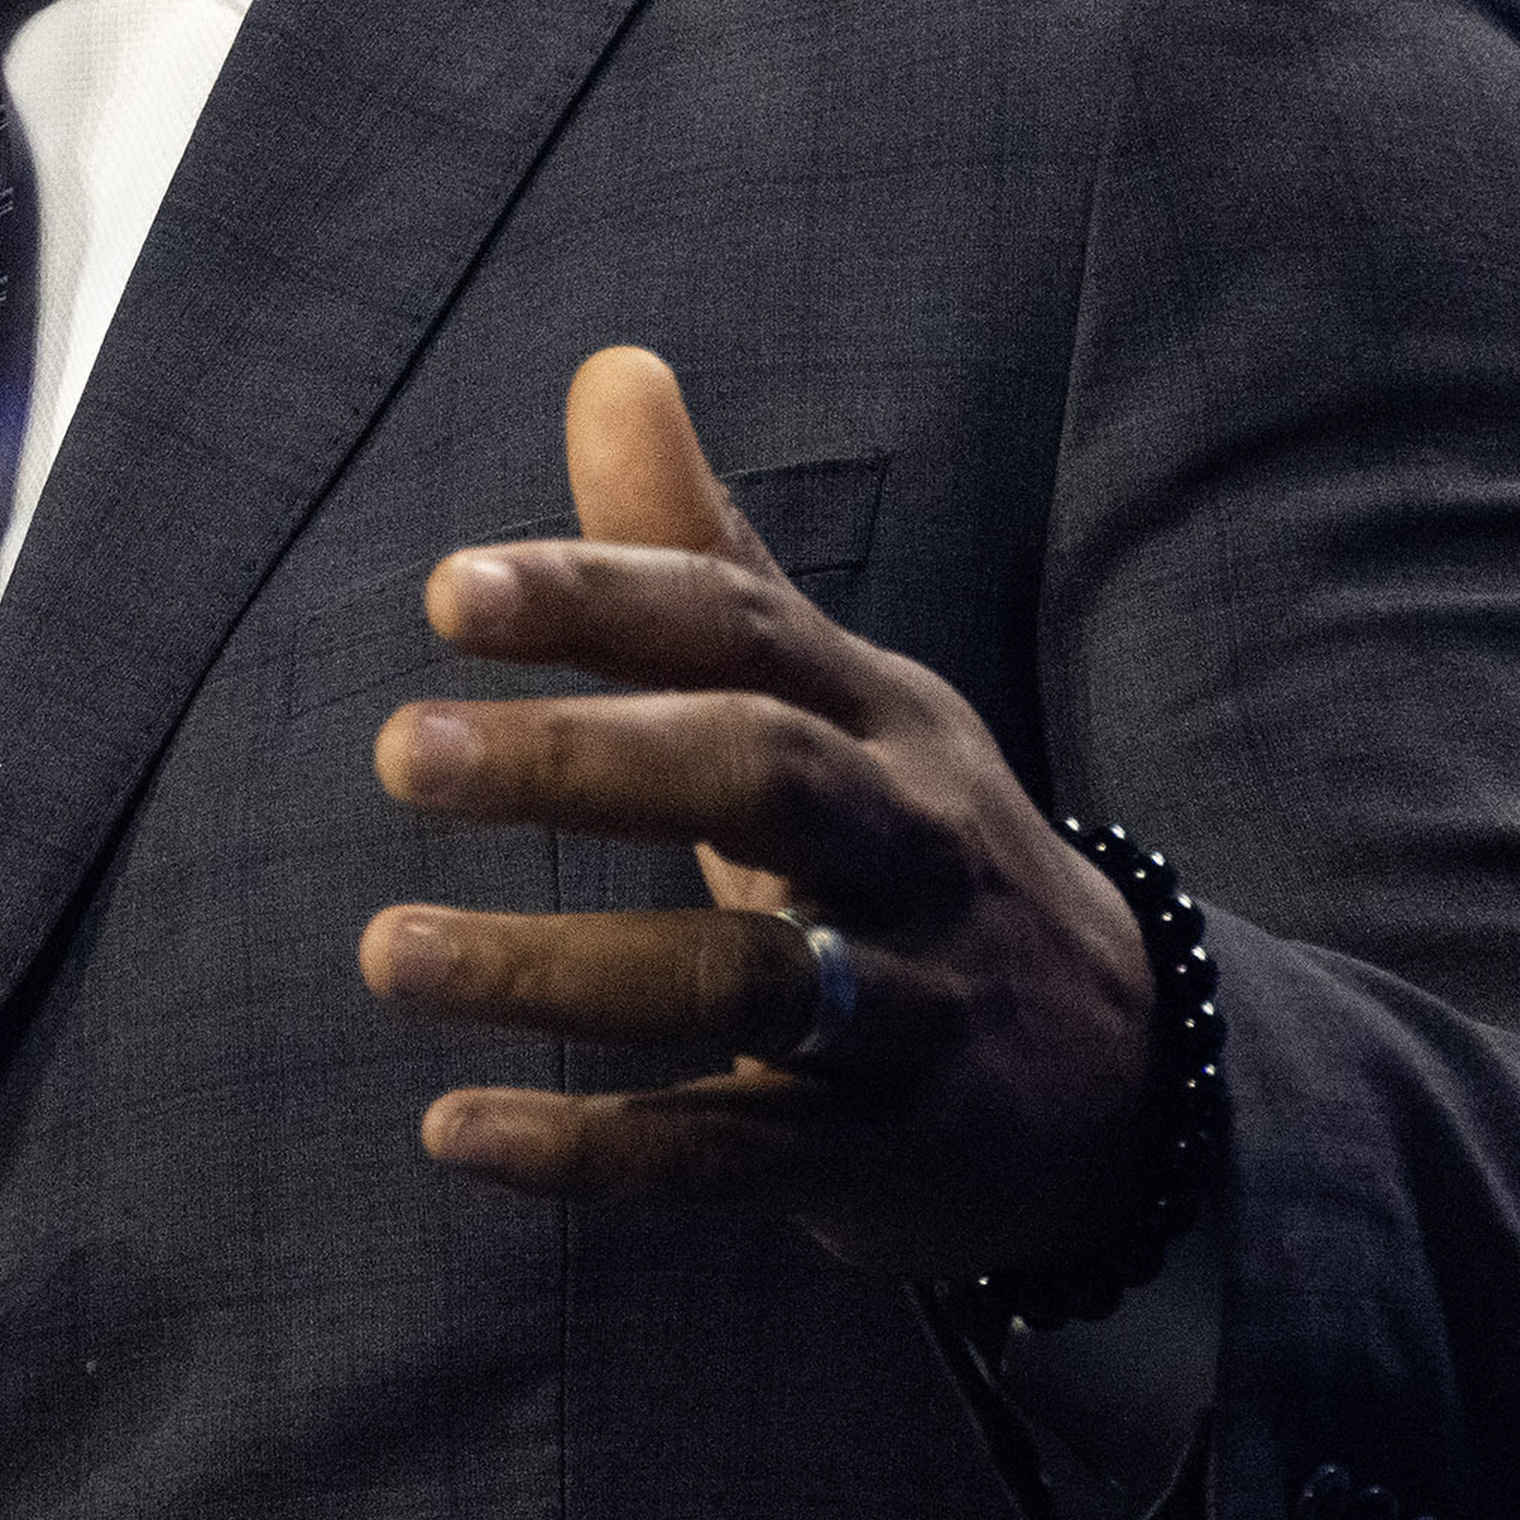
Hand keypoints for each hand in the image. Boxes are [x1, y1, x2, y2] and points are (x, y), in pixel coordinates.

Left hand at [356, 347, 1153, 1278]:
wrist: (1132, 1085)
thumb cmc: (910, 853)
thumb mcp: (832, 701)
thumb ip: (700, 554)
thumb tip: (610, 365)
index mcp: (881, 718)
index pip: (743, 630)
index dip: (605, 598)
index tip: (450, 590)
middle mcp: (908, 847)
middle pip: (762, 778)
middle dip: (585, 761)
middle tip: (403, 753)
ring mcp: (907, 1008)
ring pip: (742, 979)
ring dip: (557, 969)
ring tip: (386, 952)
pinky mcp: (879, 1155)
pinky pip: (732, 1154)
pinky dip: (595, 1149)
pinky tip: (450, 1132)